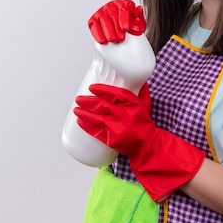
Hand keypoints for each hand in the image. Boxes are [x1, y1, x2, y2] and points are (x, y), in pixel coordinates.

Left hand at [74, 83, 205, 201]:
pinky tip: (79, 121)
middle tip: (79, 98)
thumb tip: (139, 78)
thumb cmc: (144, 123)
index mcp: (134, 105)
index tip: (92, 87)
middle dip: (88, 101)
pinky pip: (96, 131)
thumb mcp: (145, 105)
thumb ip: (141, 91)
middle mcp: (126, 115)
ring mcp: (118, 128)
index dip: (103, 90)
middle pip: (103, 105)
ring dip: (84, 113)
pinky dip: (87, 126)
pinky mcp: (112, 139)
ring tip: (75, 109)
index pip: (116, 94)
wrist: (146, 145)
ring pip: (97, 118)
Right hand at [87, 0, 145, 43]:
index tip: (125, 28)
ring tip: (113, 40)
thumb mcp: (137, 21)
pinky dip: (98, 34)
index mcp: (124, 3)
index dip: (124, 19)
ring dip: (108, 31)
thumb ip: (139, 17)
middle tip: (120, 38)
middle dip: (116, 28)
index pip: (123, 9)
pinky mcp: (94, 19)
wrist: (120, 27)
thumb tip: (138, 11)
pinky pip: (94, 26)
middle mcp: (112, 6)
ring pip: (103, 20)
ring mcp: (102, 12)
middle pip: (113, 15)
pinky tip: (103, 40)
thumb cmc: (129, 23)